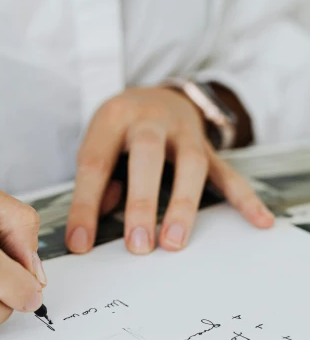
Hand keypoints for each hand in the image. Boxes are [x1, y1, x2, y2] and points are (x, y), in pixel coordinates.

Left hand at [66, 87, 273, 254]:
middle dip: (142, 202)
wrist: (159, 94)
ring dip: (183, 204)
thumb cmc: (121, 127)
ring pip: (190, 163)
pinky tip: (258, 220)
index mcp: (114, 117)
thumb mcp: (98, 142)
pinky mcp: (208, 147)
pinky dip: (244, 197)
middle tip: (137, 245)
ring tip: (174, 243)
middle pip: (147, 155)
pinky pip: (227, 172)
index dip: (86, 206)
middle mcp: (150, 120)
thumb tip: (90, 229)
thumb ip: (96, 182)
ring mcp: (184, 131)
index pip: (96, 163)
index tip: (80, 243)